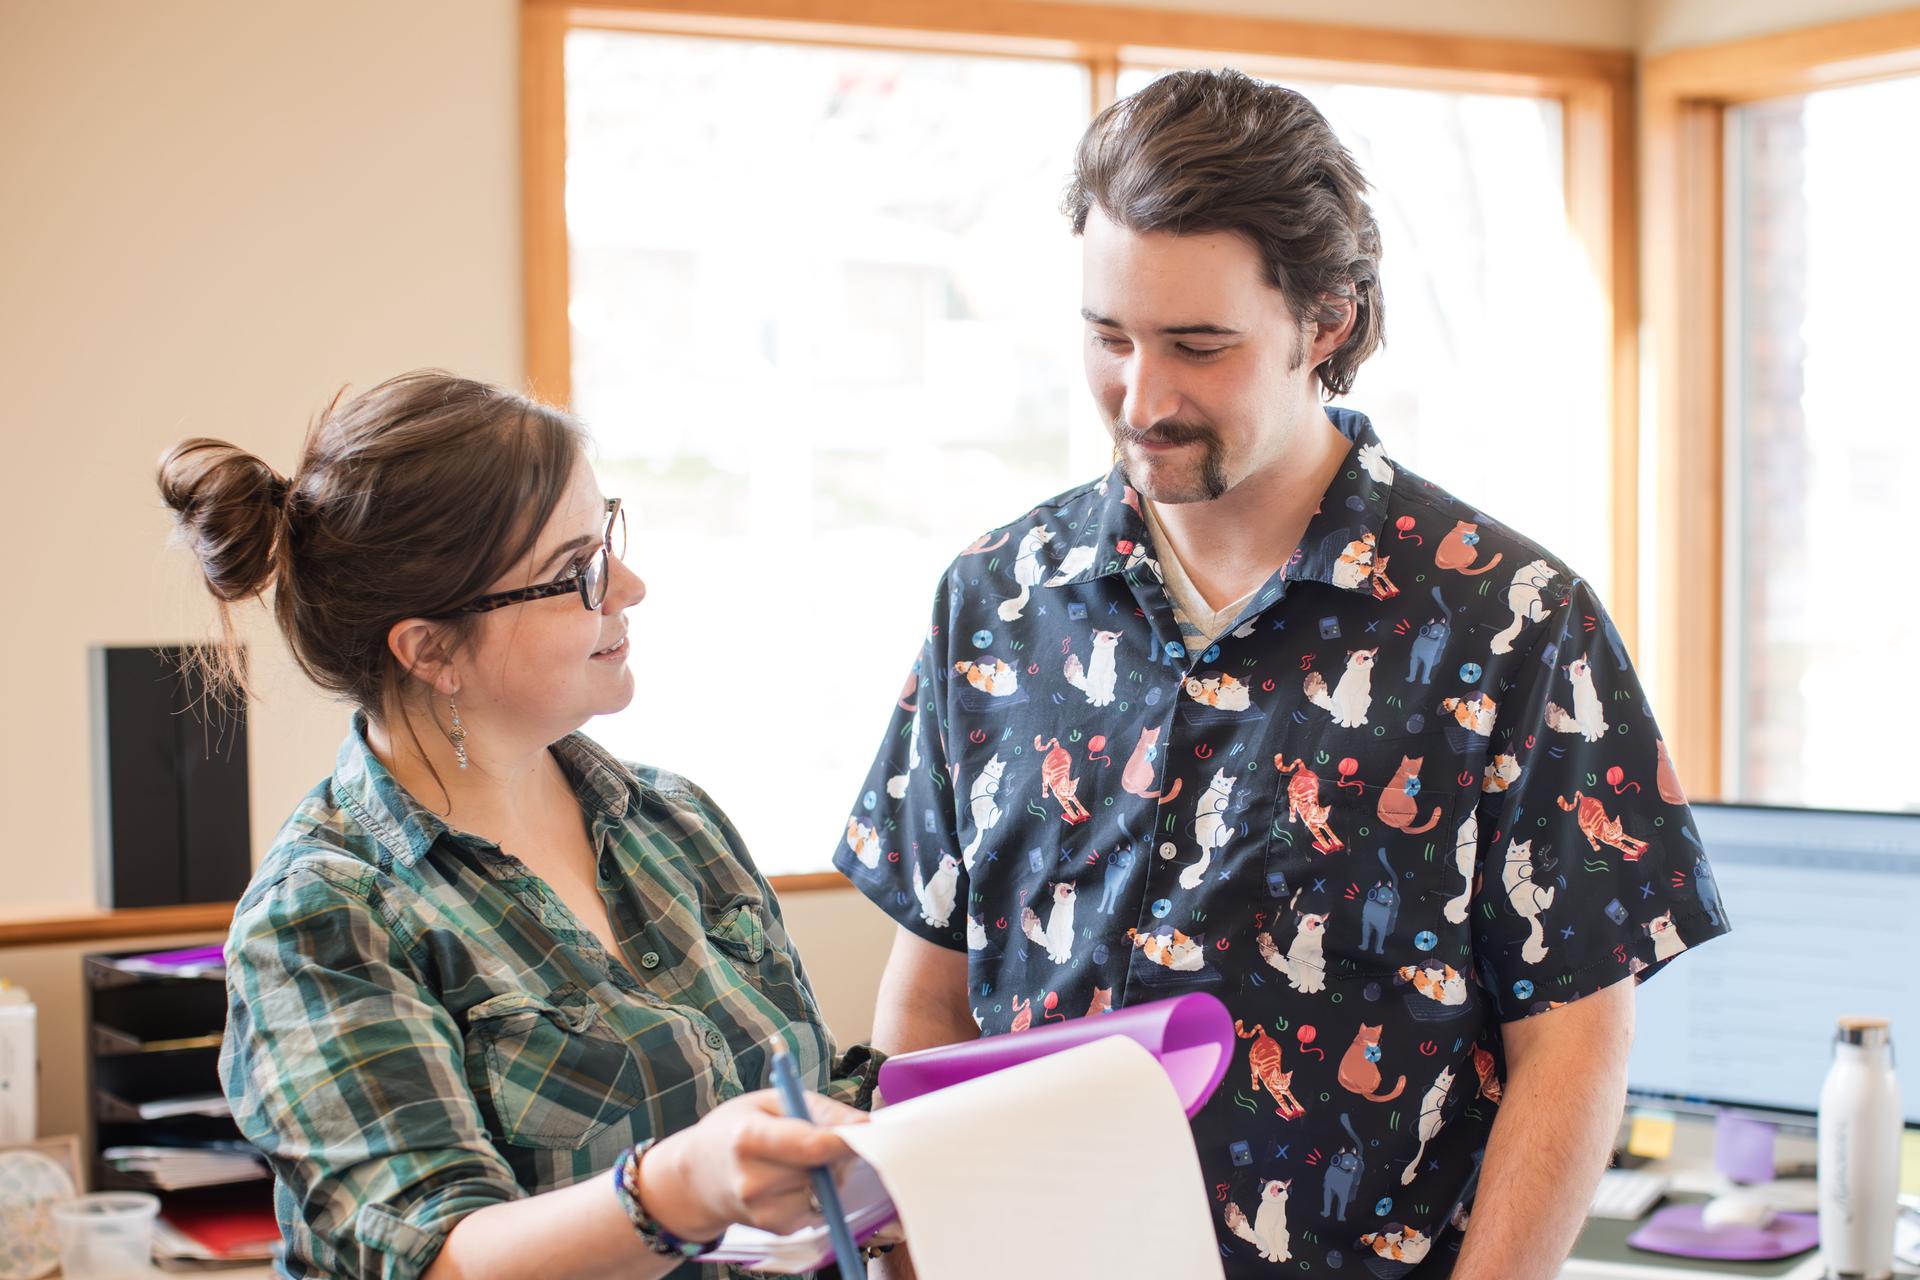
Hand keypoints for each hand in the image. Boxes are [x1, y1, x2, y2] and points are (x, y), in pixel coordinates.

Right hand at [635, 1089, 867, 1243]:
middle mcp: (753, 1181)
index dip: (845, 1140)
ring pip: (826, 1189)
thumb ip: (821, 1110)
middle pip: (823, 1169)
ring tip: (798, 1159)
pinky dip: (816, 1192)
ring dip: (827, 1174)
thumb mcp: (771, 1101)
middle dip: (838, 1153)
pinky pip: (818, 1206)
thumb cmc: (735, 1129)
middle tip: (824, 1136)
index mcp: (749, 1139)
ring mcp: (764, 1211)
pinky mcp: (777, 1229)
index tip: (868, 1130)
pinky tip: (790, 1180)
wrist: (695, 1176)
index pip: (810, 1146)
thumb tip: (865, 1125)